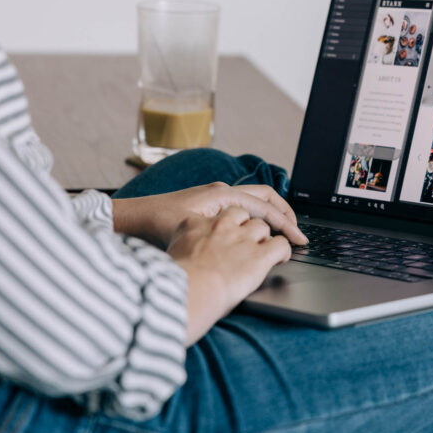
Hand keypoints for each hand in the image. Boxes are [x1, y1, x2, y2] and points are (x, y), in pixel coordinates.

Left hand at [112, 182, 306, 247]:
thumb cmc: (157, 225)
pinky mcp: (210, 204)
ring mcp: (217, 196)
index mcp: (222, 195)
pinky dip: (258, 216)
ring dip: (273, 213)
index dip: (286, 225)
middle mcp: (223, 192)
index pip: (266, 208)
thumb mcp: (191, 229)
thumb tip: (250, 240)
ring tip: (285, 231)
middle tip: (299, 233)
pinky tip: (259, 231)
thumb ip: (220, 233)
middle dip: (286, 214)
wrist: (132, 218)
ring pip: (256, 200)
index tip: (300, 240)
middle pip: (266, 196)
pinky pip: (244, 206)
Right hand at [167, 207, 290, 343]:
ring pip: (263, 226)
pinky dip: (283, 250)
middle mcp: (220, 226)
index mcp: (193, 224)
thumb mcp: (170, 255)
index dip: (224, 226)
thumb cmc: (174, 283)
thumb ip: (183, 249)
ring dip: (264, 237)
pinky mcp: (260, 254)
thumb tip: (186, 261)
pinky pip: (280, 244)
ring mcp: (242, 237)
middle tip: (249, 239)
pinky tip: (281, 258)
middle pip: (241, 213)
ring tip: (265, 249)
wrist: (186, 292)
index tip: (226, 235)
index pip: (215, 216)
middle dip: (246, 225)